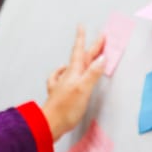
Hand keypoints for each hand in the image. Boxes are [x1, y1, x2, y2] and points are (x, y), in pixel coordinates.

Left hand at [41, 26, 105, 140]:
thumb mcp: (83, 89)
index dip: (83, 39)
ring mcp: (63, 85)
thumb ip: (93, 73)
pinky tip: (63, 71)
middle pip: (81, 58)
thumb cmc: (65, 109)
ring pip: (73, 67)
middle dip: (90, 48)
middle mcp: (68, 76)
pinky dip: (63, 72)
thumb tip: (101, 58)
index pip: (80, 52)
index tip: (84, 27)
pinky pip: (61, 78)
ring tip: (85, 53)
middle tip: (99, 39)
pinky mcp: (60, 95)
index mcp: (74, 73)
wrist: (49, 124)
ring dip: (81, 59)